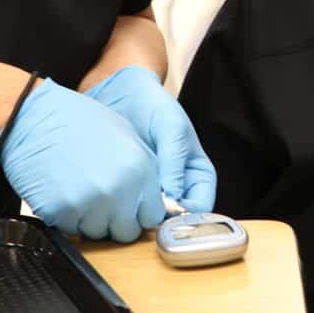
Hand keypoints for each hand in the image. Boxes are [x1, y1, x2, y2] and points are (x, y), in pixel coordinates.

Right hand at [0, 77, 164, 241]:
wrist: (31, 117)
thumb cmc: (77, 122)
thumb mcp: (125, 135)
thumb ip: (144, 171)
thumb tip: (154, 200)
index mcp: (140, 168)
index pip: (152, 217)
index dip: (138, 212)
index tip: (127, 206)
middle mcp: (119, 189)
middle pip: (126, 232)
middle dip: (115, 221)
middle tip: (99, 199)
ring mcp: (89, 202)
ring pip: (97, 234)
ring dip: (89, 219)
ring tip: (77, 188)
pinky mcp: (60, 212)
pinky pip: (70, 231)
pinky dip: (66, 218)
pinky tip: (61, 191)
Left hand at [86, 65, 217, 211]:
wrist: (122, 92)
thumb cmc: (154, 105)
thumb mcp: (172, 128)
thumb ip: (175, 163)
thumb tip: (173, 201)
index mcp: (198, 176)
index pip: (201, 209)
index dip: (187, 217)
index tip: (168, 215)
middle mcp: (177, 188)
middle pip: (176, 219)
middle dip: (160, 220)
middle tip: (142, 213)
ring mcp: (152, 190)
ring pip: (151, 216)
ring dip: (139, 215)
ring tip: (125, 202)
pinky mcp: (128, 189)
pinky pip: (128, 206)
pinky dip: (121, 206)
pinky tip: (112, 198)